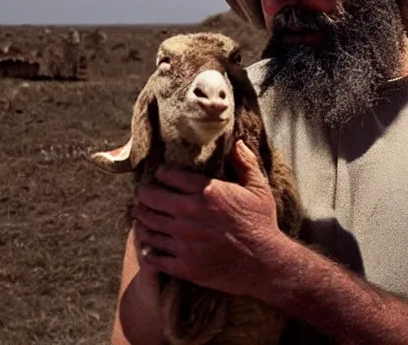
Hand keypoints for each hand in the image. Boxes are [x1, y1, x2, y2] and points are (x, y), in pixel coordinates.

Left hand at [132, 140, 287, 296]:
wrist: (266, 264)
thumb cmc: (262, 223)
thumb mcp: (258, 189)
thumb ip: (245, 163)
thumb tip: (238, 142)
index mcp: (206, 192)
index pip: (169, 175)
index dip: (161, 172)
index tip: (160, 174)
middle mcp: (189, 214)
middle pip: (151, 198)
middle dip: (144, 194)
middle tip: (144, 195)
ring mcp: (184, 241)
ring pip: (147, 226)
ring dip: (141, 219)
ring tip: (141, 217)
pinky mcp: (183, 265)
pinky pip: (153, 255)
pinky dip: (147, 249)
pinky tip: (148, 245)